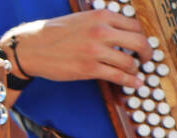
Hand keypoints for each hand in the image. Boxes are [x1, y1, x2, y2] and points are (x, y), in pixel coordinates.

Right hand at [5, 11, 151, 88]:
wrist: (30, 48)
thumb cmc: (52, 35)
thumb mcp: (81, 20)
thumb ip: (102, 24)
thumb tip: (119, 34)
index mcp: (101, 16)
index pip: (134, 25)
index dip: (141, 37)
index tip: (141, 44)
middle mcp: (101, 32)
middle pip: (138, 42)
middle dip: (146, 53)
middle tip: (146, 58)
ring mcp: (95, 51)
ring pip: (129, 61)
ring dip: (135, 69)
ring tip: (134, 73)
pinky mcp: (88, 69)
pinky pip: (117, 75)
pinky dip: (129, 81)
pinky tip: (133, 83)